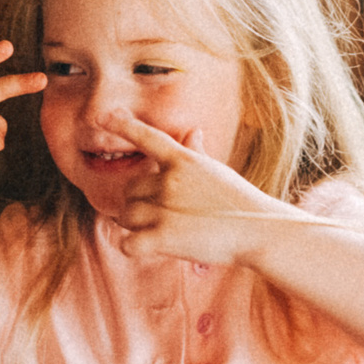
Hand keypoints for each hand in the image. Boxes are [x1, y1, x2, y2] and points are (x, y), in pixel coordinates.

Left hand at [100, 109, 289, 265]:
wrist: (259, 231)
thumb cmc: (239, 202)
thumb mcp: (217, 171)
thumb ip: (197, 153)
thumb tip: (194, 131)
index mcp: (184, 161)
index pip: (149, 138)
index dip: (125, 125)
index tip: (105, 115)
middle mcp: (170, 181)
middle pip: (130, 191)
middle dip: (139, 203)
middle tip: (161, 215)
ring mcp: (165, 209)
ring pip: (126, 216)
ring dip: (136, 226)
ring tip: (162, 231)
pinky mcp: (164, 238)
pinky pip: (128, 243)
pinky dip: (133, 247)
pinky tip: (148, 248)